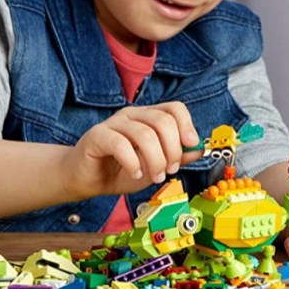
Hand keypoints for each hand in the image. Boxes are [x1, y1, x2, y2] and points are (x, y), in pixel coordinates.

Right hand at [59, 102, 203, 199]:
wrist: (88, 180)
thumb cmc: (122, 170)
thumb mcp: (156, 165)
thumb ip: (178, 157)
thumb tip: (200, 149)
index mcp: (148, 117)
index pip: (174, 108)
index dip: (187, 125)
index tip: (190, 146)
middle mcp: (132, 115)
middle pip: (163, 121)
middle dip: (173, 149)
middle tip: (170, 170)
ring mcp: (114, 123)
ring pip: (144, 134)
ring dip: (155, 159)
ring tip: (155, 176)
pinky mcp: (97, 135)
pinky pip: (120, 144)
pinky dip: (132, 162)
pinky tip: (134, 173)